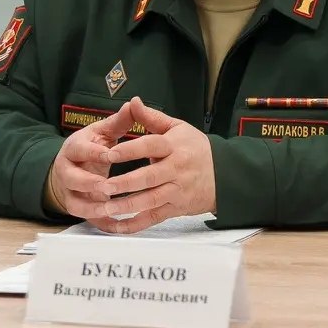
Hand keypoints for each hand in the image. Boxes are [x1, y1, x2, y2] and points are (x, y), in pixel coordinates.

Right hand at [44, 99, 141, 220]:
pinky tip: (117, 226)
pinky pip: (87, 219)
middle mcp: (67, 170)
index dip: (94, 152)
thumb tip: (134, 103)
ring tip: (111, 208)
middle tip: (107, 186)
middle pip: (71, 178)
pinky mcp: (77, 207)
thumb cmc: (93, 147)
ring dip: (92, 207)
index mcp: (74, 148)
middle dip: (88, 183)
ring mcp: (70, 191)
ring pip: (75, 202)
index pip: (80, 149)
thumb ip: (119, 121)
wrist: (72, 167)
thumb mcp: (103, 132)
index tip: (110, 154)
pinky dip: (100, 223)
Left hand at [93, 98, 216, 232]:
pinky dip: (136, 224)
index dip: (130, 150)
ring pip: (151, 200)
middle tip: (102, 186)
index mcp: (174, 146)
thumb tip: (133, 102)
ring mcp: (177, 191)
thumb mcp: (177, 128)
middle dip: (125, 183)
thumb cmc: (197, 149)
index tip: (109, 153)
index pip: (150, 146)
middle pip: (149, 177)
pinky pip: (154, 218)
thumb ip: (152, 117)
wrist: (225, 174)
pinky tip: (119, 225)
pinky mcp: (176, 208)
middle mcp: (176, 169)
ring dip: (127, 206)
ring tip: (106, 206)